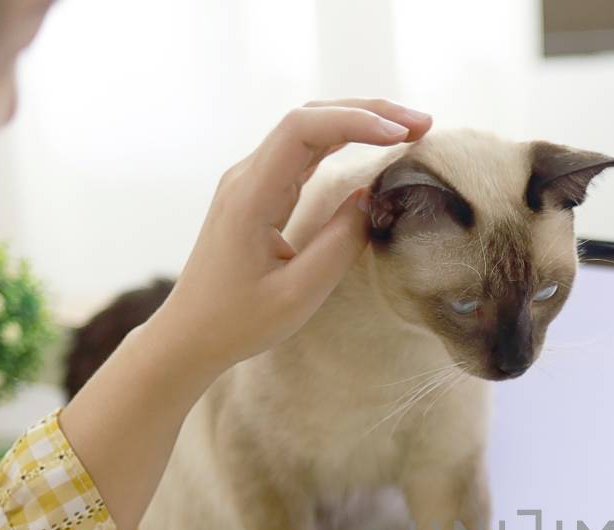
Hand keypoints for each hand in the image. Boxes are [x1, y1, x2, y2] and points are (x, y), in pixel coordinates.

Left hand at [154, 98, 432, 374]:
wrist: (190, 334)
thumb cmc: (238, 322)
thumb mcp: (299, 294)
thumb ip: (339, 244)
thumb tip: (371, 197)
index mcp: (251, 196)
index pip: (303, 130)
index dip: (356, 122)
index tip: (401, 136)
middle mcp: (247, 176)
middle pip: (309, 117)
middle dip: (367, 111)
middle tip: (422, 123)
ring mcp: (251, 181)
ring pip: (308, 129)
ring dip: (358, 121)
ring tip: (409, 129)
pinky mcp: (259, 192)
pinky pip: (303, 151)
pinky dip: (343, 141)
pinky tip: (374, 144)